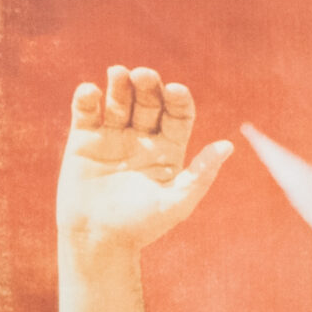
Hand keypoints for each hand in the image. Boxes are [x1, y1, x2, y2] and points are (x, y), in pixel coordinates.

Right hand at [57, 66, 231, 253]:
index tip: (176, 90)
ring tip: (119, 73)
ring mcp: (113, 135)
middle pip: (148, 103)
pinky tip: (90, 92)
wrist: (100, 239)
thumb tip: (228, 145)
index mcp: (169, 149)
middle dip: (147, 87)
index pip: (178, 116)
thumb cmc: (144, 225)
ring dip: (119, 85)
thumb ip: (201, 173)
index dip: (178, 101)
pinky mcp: (83, 139)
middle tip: (144, 75)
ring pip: (118, 102)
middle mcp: (143, 138)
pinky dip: (87, 99)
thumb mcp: (177, 201)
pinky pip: (86, 112)